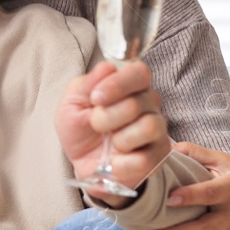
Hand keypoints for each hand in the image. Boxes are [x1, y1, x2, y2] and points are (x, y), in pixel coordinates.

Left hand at [56, 60, 171, 206]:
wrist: (81, 162)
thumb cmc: (80, 128)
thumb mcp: (71, 103)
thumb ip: (87, 84)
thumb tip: (107, 67)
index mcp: (130, 86)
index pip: (139, 72)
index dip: (118, 83)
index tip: (96, 97)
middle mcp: (148, 105)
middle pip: (138, 102)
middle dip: (107, 116)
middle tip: (95, 124)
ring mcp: (156, 132)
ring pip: (149, 126)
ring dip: (119, 137)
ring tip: (109, 142)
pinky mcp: (157, 157)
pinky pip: (146, 158)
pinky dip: (122, 163)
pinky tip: (114, 160)